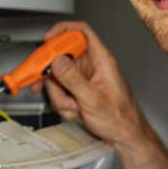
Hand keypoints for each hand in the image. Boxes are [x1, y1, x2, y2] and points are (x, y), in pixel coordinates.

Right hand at [37, 21, 149, 153]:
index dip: (62, 31)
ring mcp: (84, 80)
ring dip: (60, 96)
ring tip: (75, 107)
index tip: (46, 40)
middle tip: (41, 81)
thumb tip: (57, 61)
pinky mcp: (78, 91)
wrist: (126, 138)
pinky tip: (76, 112)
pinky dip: (63, 104)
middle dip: (53, 76)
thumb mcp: (93, 100)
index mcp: (101, 61)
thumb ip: (73, 79)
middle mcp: (91, 67)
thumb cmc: (121, 119)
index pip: (81, 33)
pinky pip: (60, 92)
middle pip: (62, 58)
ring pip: (58, 78)